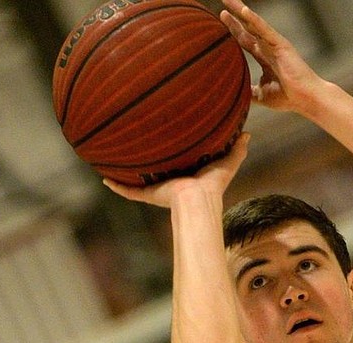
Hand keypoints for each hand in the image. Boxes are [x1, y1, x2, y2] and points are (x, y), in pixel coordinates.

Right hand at [102, 132, 250, 206]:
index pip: (176, 163)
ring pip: (137, 181)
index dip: (170, 154)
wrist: (198, 198)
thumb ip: (237, 149)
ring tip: (111, 161)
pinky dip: (117, 187)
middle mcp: (169, 182)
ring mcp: (156, 189)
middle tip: (133, 146)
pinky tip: (104, 179)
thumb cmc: (213, 183)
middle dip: (144, 163)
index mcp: (186, 176)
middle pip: (153, 171)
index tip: (162, 141)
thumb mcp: (227, 162)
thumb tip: (248, 134)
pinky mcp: (148, 195)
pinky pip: (128, 191)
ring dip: (125, 174)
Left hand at [220, 0, 323, 113]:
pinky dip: (255, 20)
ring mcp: (275, 44)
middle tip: (223, 0)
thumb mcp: (261, 95)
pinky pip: (265, 30)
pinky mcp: (281, 45)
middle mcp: (269, 47)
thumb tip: (235, 95)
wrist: (306, 99)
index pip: (246, 40)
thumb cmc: (288, 98)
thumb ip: (249, 91)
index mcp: (265, 57)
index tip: (221, 17)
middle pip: (248, 27)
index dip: (234, 28)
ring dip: (241, 10)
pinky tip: (244, 11)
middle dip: (235, 15)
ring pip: (254, 24)